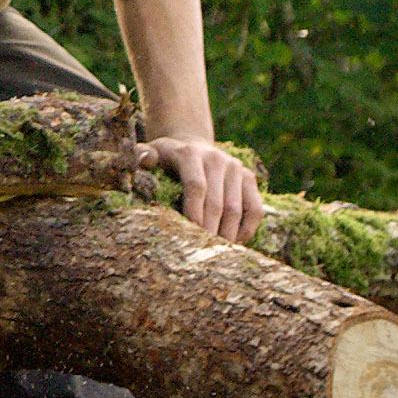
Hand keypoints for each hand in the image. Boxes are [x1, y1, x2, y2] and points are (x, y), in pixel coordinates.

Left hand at [139, 136, 263, 242]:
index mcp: (191, 154)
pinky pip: (255, 207)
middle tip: (202, 251)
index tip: (189, 233)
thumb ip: (141, 155)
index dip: (193, 211)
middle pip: (217, 201)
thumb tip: (146, 160)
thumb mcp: (151, 152)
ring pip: (237, 208)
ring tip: (217, 251)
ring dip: (228, 233)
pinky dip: (248, 227)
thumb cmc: (166, 158)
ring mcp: (236, 168)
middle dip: (209, 229)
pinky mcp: (249, 178)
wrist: (192, 145)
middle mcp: (217, 159)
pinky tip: (235, 241)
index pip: (196, 185)